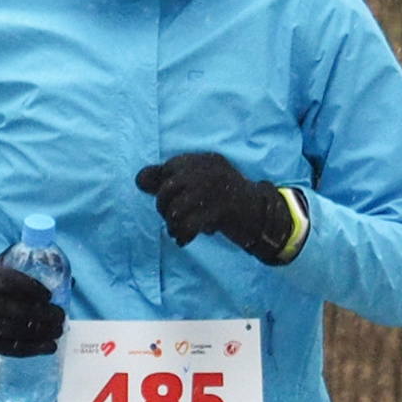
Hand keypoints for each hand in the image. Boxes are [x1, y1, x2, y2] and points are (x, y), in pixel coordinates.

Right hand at [0, 257, 66, 356]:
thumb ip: (30, 270)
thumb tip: (71, 281)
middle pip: (18, 311)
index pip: (12, 283)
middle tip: (61, 315)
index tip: (49, 295)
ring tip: (60, 330)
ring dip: (44, 332)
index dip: (33, 289)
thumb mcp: (2, 269)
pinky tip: (51, 347)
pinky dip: (35, 349)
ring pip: (18, 331)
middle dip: (45, 315)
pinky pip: (13, 349)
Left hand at [135, 152, 302, 263]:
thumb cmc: (225, 201)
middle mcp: (209, 171)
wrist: (261, 215)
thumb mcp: (200, 186)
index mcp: (205, 161)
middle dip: (163, 208)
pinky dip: (183, 235)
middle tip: (171, 220)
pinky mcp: (222, 211)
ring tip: (176, 232)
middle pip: (168, 188)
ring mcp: (216, 190)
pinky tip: (183, 240)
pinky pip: (190, 224)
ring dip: (172, 225)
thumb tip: (140, 180)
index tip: (168, 202)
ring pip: (176, 208)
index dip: (162, 187)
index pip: (171, 168)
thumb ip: (170, 181)